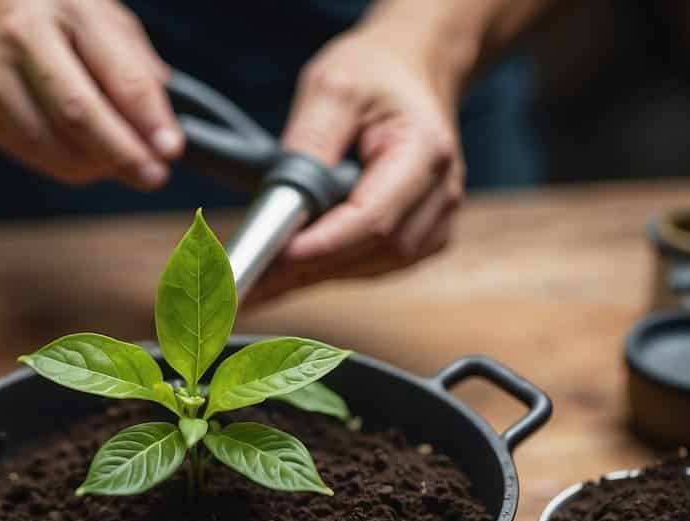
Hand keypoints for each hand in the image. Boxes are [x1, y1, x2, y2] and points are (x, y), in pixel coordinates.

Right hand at [0, 0, 183, 189]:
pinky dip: (67, 165)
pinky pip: (33, 155)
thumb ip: (137, 74)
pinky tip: (84, 155)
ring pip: (53, 146)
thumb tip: (161, 138)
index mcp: (69, 9)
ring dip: (95, 165)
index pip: (117, 74)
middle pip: (78, 114)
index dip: (148, 118)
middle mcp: (22, 40)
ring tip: (119, 161)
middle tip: (153, 177)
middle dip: (121, 153)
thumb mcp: (110, 25)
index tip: (172, 150)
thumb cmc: (64, 18)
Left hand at [252, 26, 465, 302]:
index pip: (373, 218)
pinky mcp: (421, 235)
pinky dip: (329, 270)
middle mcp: (439, 192)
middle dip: (307, 269)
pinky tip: (289, 273)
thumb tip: (282, 198)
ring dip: (314, 277)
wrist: (411, 70)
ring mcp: (435, 218)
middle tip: (250, 281)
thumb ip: (310, 138)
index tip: (275, 258)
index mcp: (426, 151)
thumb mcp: (334, 86)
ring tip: (259, 281)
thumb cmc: (375, 72)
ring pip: (371, 267)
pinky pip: (372, 265)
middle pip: (372, 250)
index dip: (323, 245)